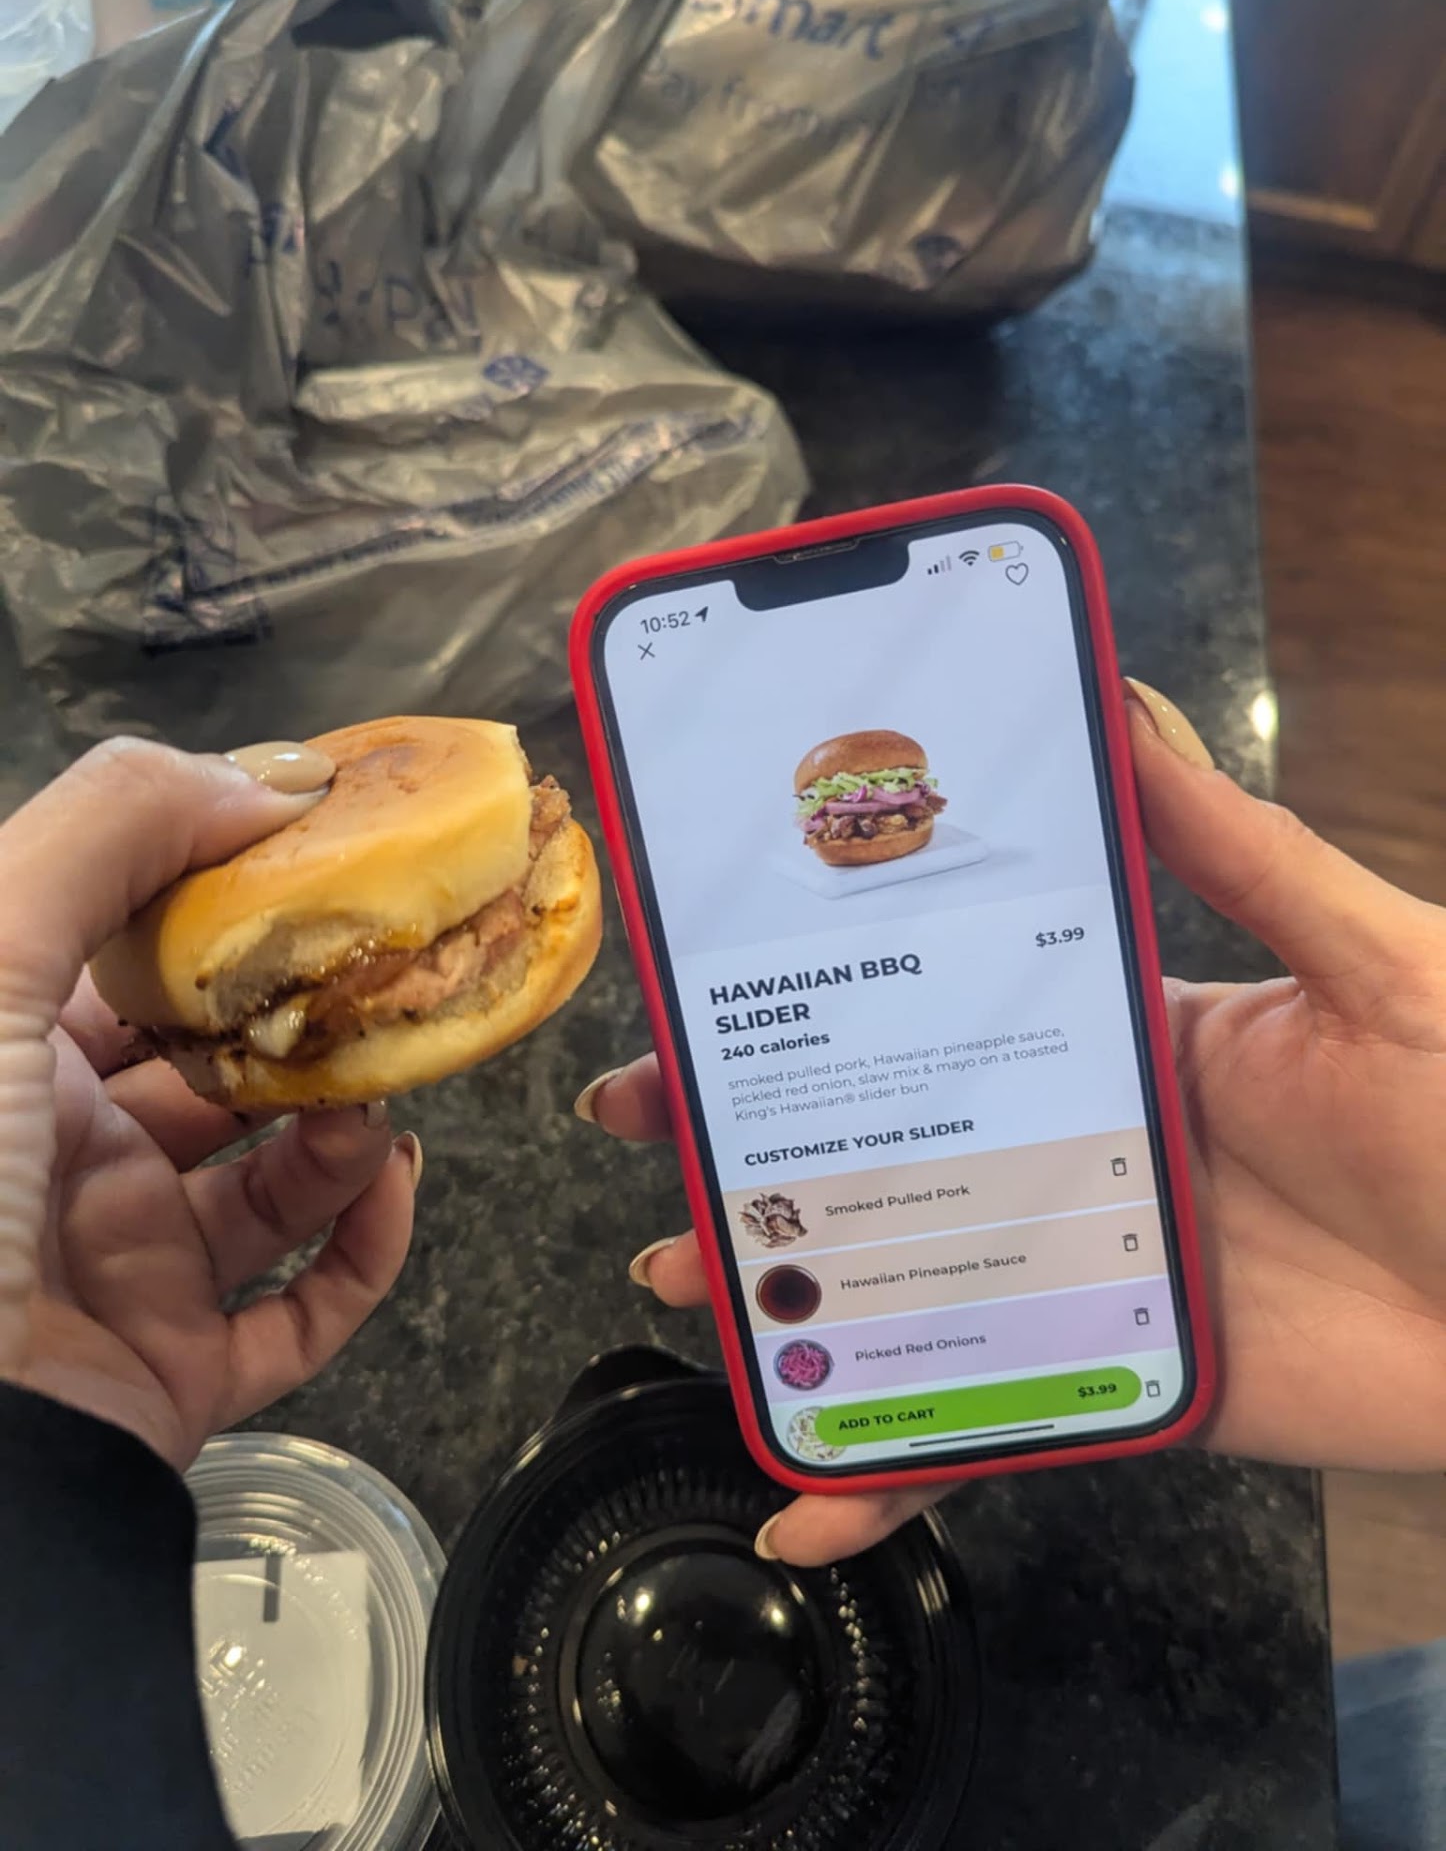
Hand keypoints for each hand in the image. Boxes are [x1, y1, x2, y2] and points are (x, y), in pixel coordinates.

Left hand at [0, 739, 417, 1469]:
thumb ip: (110, 831)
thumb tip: (276, 778)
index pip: (128, 952)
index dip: (223, 897)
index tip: (325, 854)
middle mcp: (57, 1155)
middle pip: (215, 1064)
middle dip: (307, 1015)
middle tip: (390, 972)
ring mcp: (120, 1268)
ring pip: (269, 1179)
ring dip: (343, 1126)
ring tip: (384, 1092)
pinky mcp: (178, 1369)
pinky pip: (301, 1309)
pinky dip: (363, 1249)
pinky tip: (389, 1185)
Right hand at [577, 683, 1445, 1562]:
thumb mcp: (1373, 961)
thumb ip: (1242, 851)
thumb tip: (1125, 704)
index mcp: (1131, 1034)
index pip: (944, 1005)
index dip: (825, 997)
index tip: (712, 986)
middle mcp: (1091, 1150)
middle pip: (893, 1146)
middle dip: (759, 1140)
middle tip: (646, 1131)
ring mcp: (1096, 1278)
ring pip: (908, 1287)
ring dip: (792, 1294)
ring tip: (684, 1284)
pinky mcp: (1123, 1391)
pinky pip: (986, 1430)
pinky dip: (894, 1478)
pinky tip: (804, 1509)